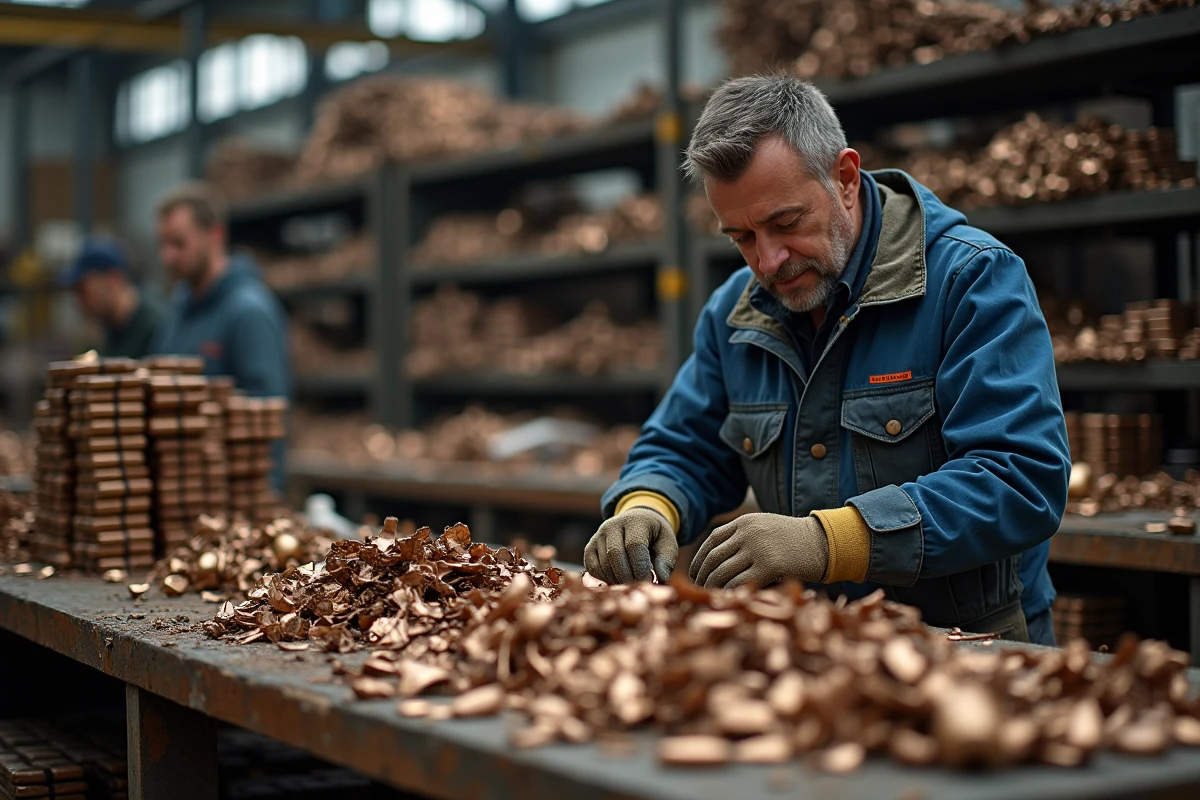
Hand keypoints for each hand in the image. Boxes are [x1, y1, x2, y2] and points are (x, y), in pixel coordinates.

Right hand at [583, 507, 677, 583]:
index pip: (634, 545)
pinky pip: (592, 568)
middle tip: (638, 587)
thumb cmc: (655, 537)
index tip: (648, 581)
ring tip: (630, 584)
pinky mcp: (590, 547)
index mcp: (635, 521)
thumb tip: (660, 579)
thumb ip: (665, 561)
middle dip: (628, 576)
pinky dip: (604, 579)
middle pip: (615, 555)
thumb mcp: (667, 544)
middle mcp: (612, 525)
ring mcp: (598, 536)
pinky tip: (617, 581)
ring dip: (617, 580)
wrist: (638, 524)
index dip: (640, 567)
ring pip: (603, 563)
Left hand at [689, 513, 828, 588]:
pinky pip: (739, 583)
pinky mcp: (769, 565)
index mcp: (745, 522)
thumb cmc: (793, 541)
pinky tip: (728, 599)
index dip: (699, 559)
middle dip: (702, 576)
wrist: (823, 543)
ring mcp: (758, 548)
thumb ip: (742, 537)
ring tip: (710, 597)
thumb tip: (715, 560)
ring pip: (723, 571)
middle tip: (698, 590)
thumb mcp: (765, 528)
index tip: (694, 573)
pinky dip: (729, 592)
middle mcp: (748, 533)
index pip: (712, 541)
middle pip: (714, 557)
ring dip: (712, 587)